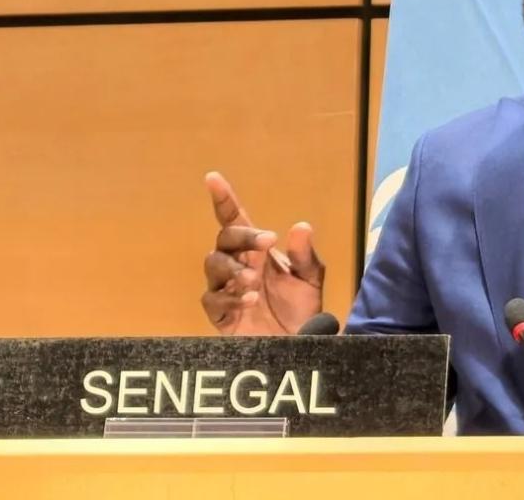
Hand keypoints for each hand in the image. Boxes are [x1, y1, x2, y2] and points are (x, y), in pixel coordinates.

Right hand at [200, 171, 323, 334]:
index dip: (223, 199)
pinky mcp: (220, 313)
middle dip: (243, 237)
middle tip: (266, 242)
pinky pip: (213, 298)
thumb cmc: (300, 309)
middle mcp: (238, 264)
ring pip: (213, 264)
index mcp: (256, 251)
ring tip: (254, 281)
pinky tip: (249, 300)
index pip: (235, 219)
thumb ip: (305, 255)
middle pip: (225, 238)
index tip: (212, 178)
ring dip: (234, 268)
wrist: (297, 346)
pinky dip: (230, 297)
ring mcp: (226, 288)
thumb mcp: (311, 280)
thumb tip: (301, 226)